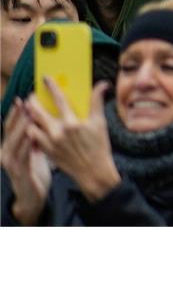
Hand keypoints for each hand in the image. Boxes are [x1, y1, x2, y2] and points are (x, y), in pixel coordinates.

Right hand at [1, 100, 52, 224]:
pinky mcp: (19, 172)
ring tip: (30, 115)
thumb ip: (35, 137)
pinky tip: (33, 136)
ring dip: (22, 127)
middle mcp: (6, 153)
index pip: (11, 126)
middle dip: (18, 116)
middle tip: (26, 102)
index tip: (21, 98)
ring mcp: (11, 163)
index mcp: (10, 147)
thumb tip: (42, 119)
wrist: (32, 197)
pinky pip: (22, 156)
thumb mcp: (33, 152)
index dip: (15, 112)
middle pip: (10, 131)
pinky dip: (27, 145)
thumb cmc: (34, 172)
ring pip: (14, 141)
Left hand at [24, 80, 120, 202]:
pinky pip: (34, 138)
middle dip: (32, 102)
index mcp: (72, 123)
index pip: (59, 99)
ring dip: (29, 116)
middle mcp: (58, 132)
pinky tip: (33, 126)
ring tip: (29, 111)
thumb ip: (97, 102)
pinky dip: (32, 130)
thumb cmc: (99, 147)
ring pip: (32, 125)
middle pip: (38, 112)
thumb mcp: (100, 123)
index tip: (45, 78)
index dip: (52, 87)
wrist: (92, 172)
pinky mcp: (47, 151)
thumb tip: (102, 84)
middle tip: (31, 96)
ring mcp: (50, 143)